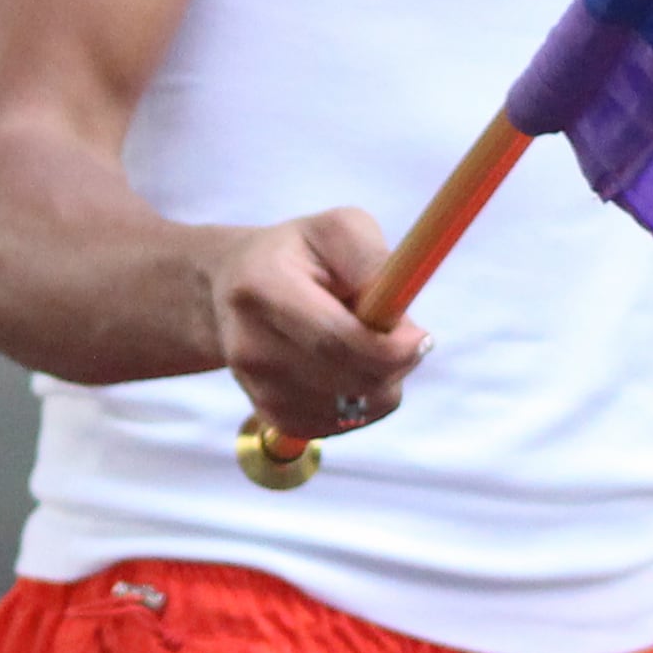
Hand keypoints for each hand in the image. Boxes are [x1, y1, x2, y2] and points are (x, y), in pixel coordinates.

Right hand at [210, 208, 425, 447]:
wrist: (232, 290)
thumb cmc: (300, 254)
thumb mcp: (338, 229)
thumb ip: (371, 259)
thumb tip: (399, 304)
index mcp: (264, 289)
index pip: (335, 341)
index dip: (388, 348)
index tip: (420, 336)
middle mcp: (251, 347)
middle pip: (348, 381)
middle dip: (395, 363)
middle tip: (406, 334)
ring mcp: (258, 389)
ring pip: (354, 408)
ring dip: (382, 380)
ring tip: (365, 341)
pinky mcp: (273, 417)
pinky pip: (345, 423)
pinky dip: (364, 399)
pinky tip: (350, 366)